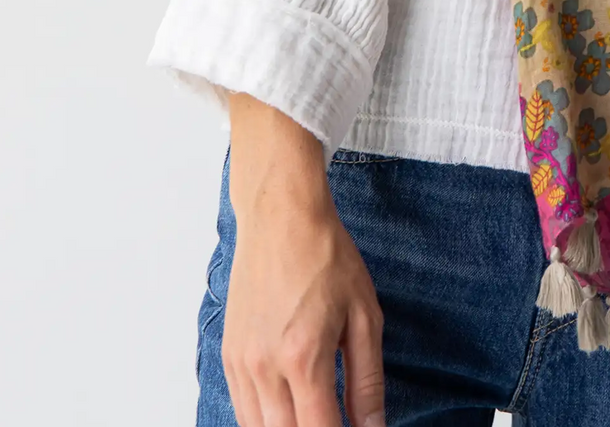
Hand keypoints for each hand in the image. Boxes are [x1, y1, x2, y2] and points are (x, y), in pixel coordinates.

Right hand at [224, 95, 384, 426]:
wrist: (280, 215)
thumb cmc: (327, 256)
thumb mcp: (365, 315)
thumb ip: (368, 382)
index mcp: (303, 357)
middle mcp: (263, 367)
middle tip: (336, 422)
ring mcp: (240, 364)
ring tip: (316, 415)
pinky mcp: (228, 356)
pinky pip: (243, 410)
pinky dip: (266, 421)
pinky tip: (289, 411)